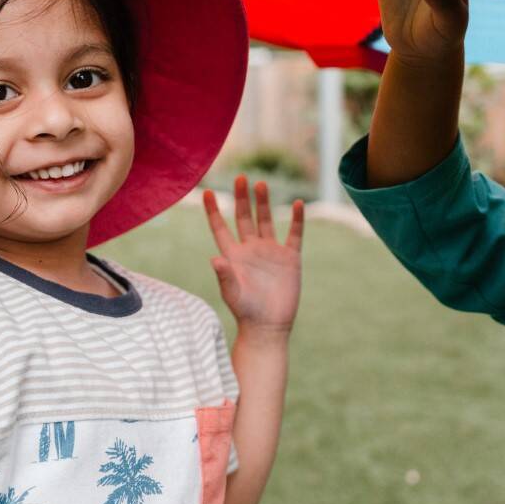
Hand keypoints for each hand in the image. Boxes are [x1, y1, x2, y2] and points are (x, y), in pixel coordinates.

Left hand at [202, 176, 302, 334]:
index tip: (207, 192)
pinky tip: (298, 204)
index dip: (213, 211)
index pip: (220, 227)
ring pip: (266, 221)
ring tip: (261, 184)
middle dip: (242, 198)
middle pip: (244, 218)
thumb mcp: (233, 293)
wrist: (269, 325)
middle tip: (241, 177)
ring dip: (264, 203)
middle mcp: (250, 249)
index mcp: (233, 255)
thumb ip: (225, 276)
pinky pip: (294, 234)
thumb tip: (214, 259)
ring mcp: (270, 252)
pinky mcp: (289, 258)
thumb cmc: (246, 311)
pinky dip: (296, 220)